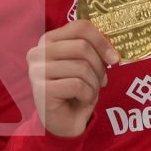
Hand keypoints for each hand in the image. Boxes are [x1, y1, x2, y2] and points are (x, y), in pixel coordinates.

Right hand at [29, 20, 119, 137]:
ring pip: (81, 67)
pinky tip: (81, 100)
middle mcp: (38, 52)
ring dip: (94, 83)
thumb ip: (93, 51)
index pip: (80, 27)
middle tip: (101, 81)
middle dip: (99, 67)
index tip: (113, 57)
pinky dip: (87, 95)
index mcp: (49, 40)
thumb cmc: (76, 91)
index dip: (102, 40)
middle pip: (82, 47)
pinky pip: (77, 85)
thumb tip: (112, 53)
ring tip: (89, 92)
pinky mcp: (42, 89)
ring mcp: (37, 70)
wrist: (63, 123)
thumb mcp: (86, 65)